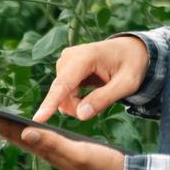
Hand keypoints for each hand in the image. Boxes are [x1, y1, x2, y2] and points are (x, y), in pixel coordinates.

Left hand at [0, 106, 126, 169]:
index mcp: (45, 149)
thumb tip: (24, 133)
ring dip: (6, 125)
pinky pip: (37, 138)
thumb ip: (53, 144)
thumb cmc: (104, 166)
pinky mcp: (65, 151)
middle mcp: (45, 151)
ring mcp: (54, 152)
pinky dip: (26, 129)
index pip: (10, 131)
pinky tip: (28, 128)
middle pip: (11, 134)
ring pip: (23, 137)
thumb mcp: (79, 152)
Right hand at [33, 36, 149, 123]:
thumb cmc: (131, 66)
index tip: (38, 119)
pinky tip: (92, 90)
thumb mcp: (126, 84)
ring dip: (77, 103)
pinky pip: (63, 92)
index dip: (51, 103)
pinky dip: (76, 98)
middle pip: (62, 95)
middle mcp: (69, 56)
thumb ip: (104, 99)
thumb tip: (81, 115)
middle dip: (78, 107)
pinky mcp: (64, 67)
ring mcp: (64, 61)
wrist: (131, 50)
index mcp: (86, 57)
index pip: (64, 84)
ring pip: (61, 96)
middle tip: (100, 104)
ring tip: (100, 93)